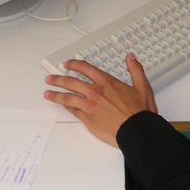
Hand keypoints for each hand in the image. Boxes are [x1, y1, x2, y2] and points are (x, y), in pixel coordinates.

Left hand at [43, 53, 157, 146]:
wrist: (137, 131)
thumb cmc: (140, 112)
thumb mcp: (142, 86)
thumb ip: (135, 69)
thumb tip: (131, 57)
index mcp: (107, 82)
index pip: (85, 68)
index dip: (74, 64)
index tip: (67, 64)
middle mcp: (95, 92)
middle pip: (71, 82)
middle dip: (58, 79)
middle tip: (50, 78)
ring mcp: (90, 106)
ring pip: (68, 97)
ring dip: (56, 94)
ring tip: (47, 93)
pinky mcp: (88, 120)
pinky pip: (73, 112)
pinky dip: (66, 107)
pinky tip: (62, 106)